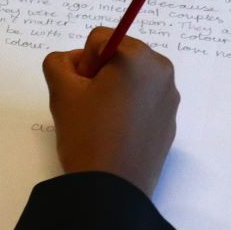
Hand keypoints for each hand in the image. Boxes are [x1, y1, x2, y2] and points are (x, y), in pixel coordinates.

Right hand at [42, 28, 178, 197]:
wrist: (112, 190)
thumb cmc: (87, 134)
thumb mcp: (61, 90)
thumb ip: (59, 62)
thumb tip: (75, 63)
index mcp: (139, 58)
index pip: (100, 39)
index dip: (83, 62)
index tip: (81, 90)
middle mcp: (162, 71)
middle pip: (119, 55)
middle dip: (100, 72)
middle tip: (87, 104)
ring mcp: (170, 98)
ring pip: (131, 77)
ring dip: (113, 89)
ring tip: (100, 120)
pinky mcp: (170, 120)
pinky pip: (143, 100)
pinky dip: (127, 107)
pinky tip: (115, 133)